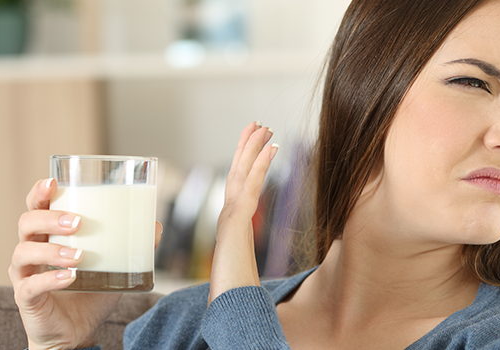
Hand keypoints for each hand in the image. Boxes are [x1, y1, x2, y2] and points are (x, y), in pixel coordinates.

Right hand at [9, 179, 163, 349]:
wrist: (75, 332)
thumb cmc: (89, 293)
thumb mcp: (114, 267)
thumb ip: (132, 246)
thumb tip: (156, 226)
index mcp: (48, 235)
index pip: (36, 206)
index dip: (39, 192)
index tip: (53, 183)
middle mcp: (31, 250)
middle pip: (26, 223)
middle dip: (50, 218)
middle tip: (79, 222)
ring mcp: (25, 274)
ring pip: (24, 252)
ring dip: (53, 250)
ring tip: (79, 256)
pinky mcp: (25, 298)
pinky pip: (31, 285)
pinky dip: (50, 279)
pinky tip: (69, 277)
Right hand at [208, 121, 277, 303]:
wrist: (227, 307)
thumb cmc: (235, 296)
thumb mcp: (246, 275)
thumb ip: (247, 267)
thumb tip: (254, 275)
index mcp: (231, 228)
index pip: (239, 188)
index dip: (246, 165)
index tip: (256, 146)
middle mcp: (228, 219)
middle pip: (236, 174)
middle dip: (246, 148)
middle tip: (257, 125)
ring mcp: (229, 218)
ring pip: (241, 173)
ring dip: (252, 147)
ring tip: (263, 126)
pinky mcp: (236, 220)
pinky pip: (251, 184)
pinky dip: (260, 163)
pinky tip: (272, 147)